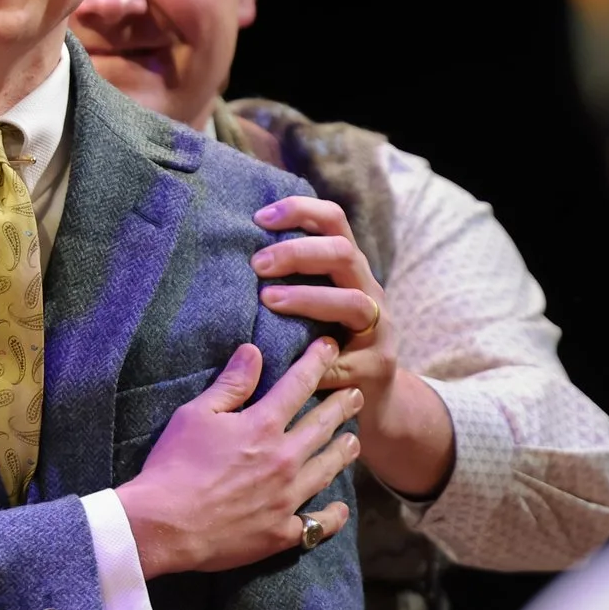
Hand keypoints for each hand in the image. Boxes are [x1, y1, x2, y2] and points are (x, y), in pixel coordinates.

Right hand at [115, 339, 358, 576]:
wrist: (164, 525)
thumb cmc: (173, 466)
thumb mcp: (195, 415)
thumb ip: (230, 384)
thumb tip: (253, 351)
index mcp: (263, 425)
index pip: (299, 384)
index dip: (317, 361)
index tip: (330, 347)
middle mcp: (284, 459)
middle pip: (323, 426)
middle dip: (342, 406)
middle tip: (355, 395)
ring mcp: (286, 498)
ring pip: (327, 469)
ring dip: (343, 453)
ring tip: (354, 442)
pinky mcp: (280, 532)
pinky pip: (317, 524)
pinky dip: (332, 516)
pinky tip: (340, 508)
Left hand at [253, 197, 394, 404]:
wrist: (373, 398)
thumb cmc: (327, 345)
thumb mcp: (310, 308)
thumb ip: (286, 283)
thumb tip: (229, 260)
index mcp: (348, 269)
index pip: (334, 221)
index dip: (300, 211)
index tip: (259, 218)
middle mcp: (369, 290)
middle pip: (344, 253)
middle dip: (298, 253)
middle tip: (258, 264)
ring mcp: (379, 329)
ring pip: (354, 302)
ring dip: (309, 299)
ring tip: (269, 301)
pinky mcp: (377, 366)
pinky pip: (345, 361)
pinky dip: (314, 363)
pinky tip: (286, 366)